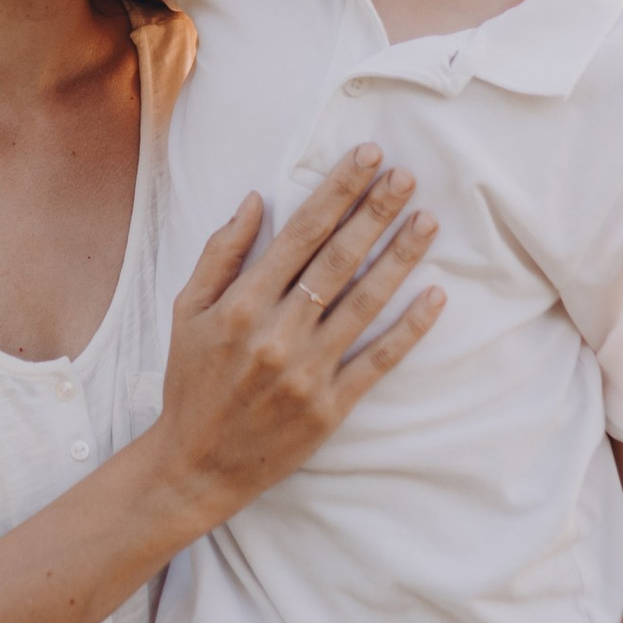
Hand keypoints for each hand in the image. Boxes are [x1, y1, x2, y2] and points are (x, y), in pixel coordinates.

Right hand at [150, 149, 443, 531]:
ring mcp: (307, 372)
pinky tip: (435, 297)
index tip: (367, 158)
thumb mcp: (187, 312)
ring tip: (427, 222)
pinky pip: (377, 361)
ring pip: (364, 304)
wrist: (196, 464)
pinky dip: (409, 329)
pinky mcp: (330, 408)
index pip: (300, 234)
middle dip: (375, 213)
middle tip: (407, 177)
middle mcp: (277, 334)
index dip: (337, 192)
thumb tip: (254, 200)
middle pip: (337, 260)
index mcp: (242, 305)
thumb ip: (220, 254)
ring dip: (400, 259)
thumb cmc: (191, 382)